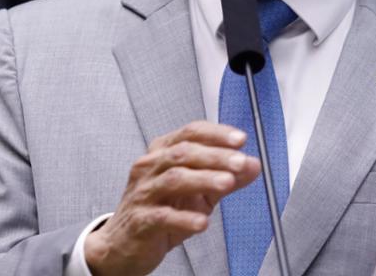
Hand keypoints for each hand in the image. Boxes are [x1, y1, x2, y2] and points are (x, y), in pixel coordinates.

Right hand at [84, 121, 260, 274]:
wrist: (124, 243)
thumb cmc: (158, 210)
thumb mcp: (197, 191)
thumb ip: (224, 176)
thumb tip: (252, 165)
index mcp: (162, 153)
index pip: (190, 133)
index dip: (216, 134)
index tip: (240, 139)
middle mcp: (150, 167)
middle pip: (183, 152)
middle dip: (216, 156)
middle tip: (240, 162)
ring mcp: (144, 193)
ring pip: (174, 179)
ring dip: (204, 179)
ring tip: (227, 184)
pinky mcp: (141, 221)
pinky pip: (163, 216)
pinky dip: (184, 218)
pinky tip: (201, 222)